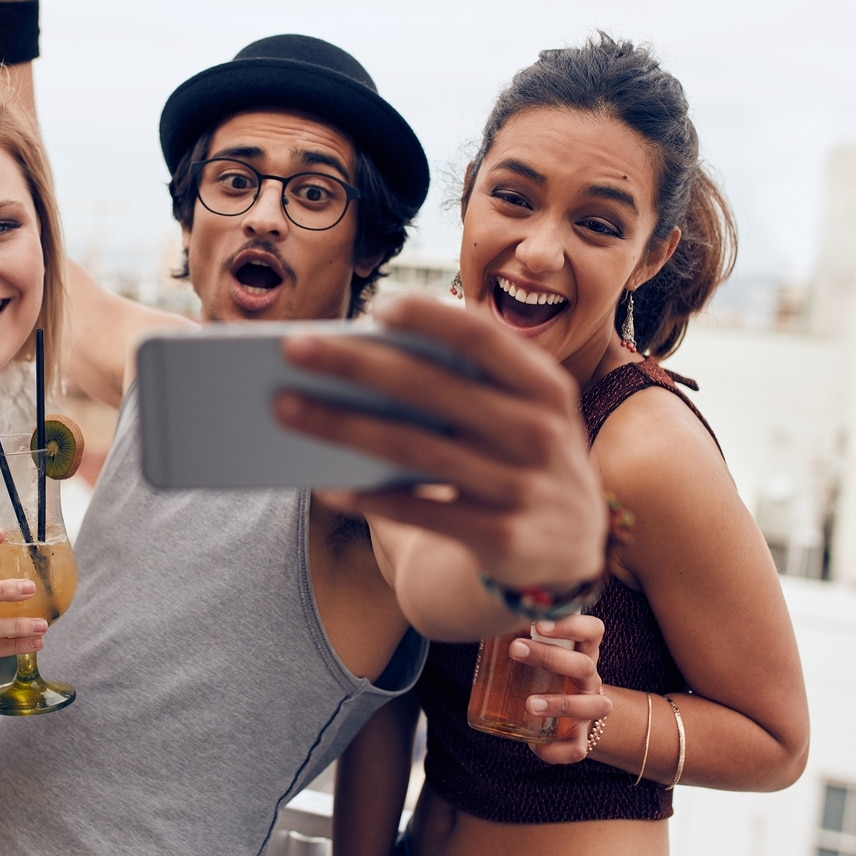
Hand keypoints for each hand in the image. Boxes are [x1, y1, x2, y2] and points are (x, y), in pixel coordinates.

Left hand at [277, 294, 606, 590]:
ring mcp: (523, 487)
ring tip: (285, 409)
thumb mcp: (521, 412)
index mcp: (544, 386)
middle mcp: (540, 432)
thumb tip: (360, 359)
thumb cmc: (521, 455)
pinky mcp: (501, 538)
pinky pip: (419, 512)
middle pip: (429, 388)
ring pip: (412, 449)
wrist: (570, 548)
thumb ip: (469, 384)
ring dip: (340, 427)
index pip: (480, 336)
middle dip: (354, 364)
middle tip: (292, 348)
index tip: (372, 306)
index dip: (426, 316)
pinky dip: (368, 497)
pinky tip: (326, 484)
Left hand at [510, 613, 610, 764]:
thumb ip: (517, 638)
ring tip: (529, 704)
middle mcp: (590, 680)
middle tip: (516, 650)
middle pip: (584, 666)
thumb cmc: (544, 676)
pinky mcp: (580, 739)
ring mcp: (589, 711)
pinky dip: (557, 750)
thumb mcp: (538, 654)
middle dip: (550, 657)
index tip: (539, 623)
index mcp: (581, 653)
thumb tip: (480, 621)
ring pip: (592, 707)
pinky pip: (577, 749)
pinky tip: (534, 745)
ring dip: (561, 704)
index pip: (592, 631)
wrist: (569, 717)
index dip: (572, 625)